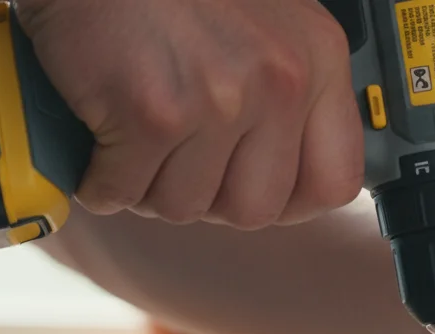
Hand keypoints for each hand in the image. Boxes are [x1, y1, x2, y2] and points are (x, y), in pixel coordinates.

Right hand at [16, 0, 362, 227]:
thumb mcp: (266, 22)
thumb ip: (290, 89)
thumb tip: (287, 170)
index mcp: (319, 60)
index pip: (333, 182)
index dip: (287, 202)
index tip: (252, 189)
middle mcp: (281, 82)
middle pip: (254, 210)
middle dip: (208, 197)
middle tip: (178, 160)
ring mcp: (219, 99)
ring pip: (185, 206)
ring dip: (149, 185)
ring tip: (136, 136)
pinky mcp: (152, 113)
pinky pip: (124, 191)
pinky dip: (101, 179)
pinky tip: (101, 140)